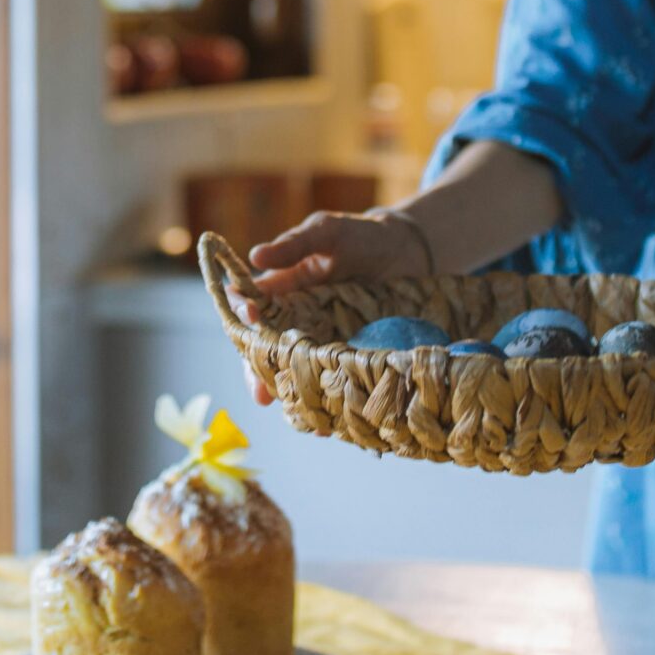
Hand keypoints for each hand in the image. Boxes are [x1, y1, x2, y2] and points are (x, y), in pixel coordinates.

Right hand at [235, 211, 432, 403]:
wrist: (410, 251)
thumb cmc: (361, 236)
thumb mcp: (326, 231)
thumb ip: (293, 245)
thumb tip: (255, 256)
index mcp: (283, 291)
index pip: (251, 310)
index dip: (244, 319)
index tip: (252, 320)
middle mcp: (298, 321)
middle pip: (269, 354)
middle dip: (262, 374)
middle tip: (263, 394)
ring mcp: (325, 342)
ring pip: (299, 375)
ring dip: (295, 397)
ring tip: (299, 417)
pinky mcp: (352, 356)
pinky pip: (336, 383)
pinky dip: (332, 403)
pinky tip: (332, 423)